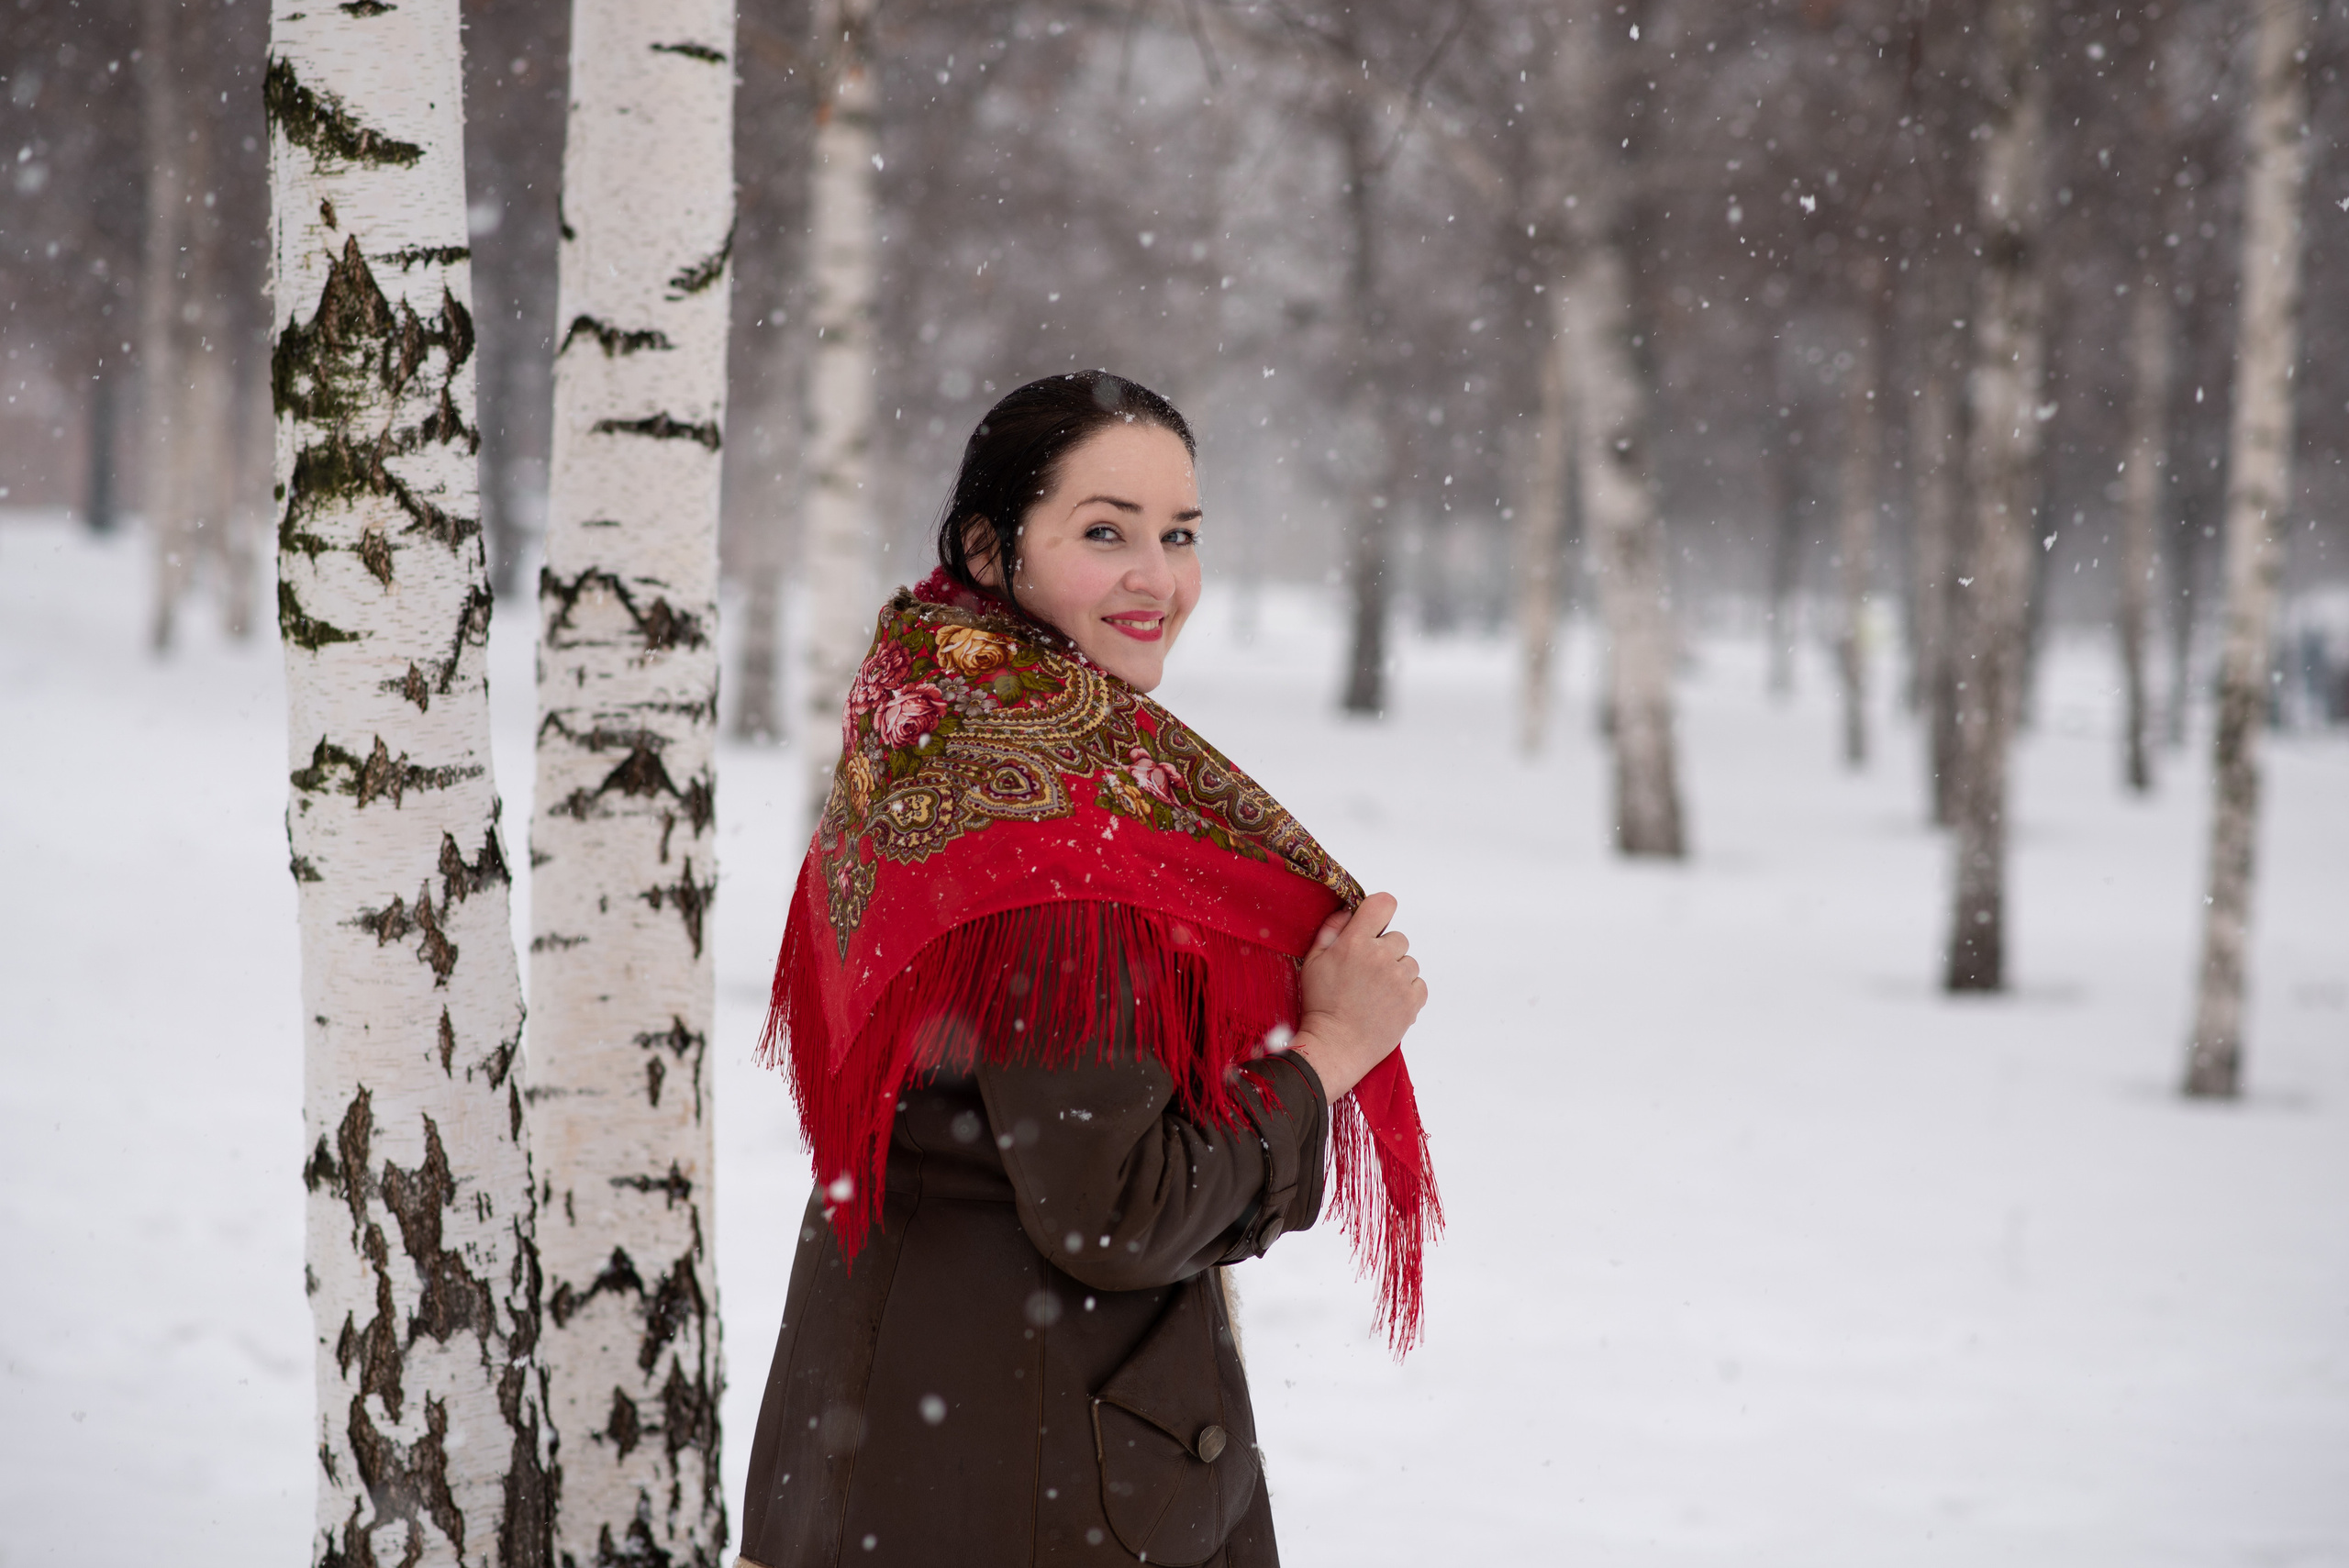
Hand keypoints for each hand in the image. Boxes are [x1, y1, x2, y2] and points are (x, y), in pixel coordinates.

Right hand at [1288, 893, 1426, 1100]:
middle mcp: (1381, 957)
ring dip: (1396, 973)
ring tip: (1375, 993)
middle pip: (1398, 938)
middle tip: (1366, 974)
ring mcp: (1399, 979)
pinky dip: (1407, 992)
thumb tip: (1348, 910)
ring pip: (1409, 963)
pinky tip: (1387, 1003)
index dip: (1380, 911)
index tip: (1374, 925)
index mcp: (1355, 942)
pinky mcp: (1413, 1001)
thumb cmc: (1321, 1005)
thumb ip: (1331, 930)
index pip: (1384, 903)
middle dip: (1385, 951)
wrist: (1335, 1046)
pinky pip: (1419, 985)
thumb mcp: (1313, 961)